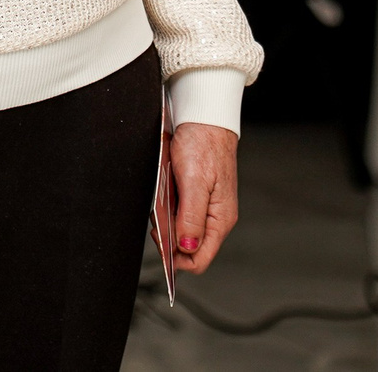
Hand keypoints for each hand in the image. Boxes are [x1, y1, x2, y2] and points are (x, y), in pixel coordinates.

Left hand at [167, 122, 239, 273]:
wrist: (204, 118)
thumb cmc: (204, 144)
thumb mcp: (194, 182)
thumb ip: (192, 217)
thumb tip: (187, 247)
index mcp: (220, 219)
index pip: (200, 259)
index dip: (178, 259)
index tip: (160, 243)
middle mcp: (215, 218)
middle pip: (190, 248)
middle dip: (170, 240)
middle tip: (157, 222)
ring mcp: (206, 208)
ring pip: (183, 232)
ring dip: (168, 224)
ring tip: (160, 205)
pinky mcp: (197, 197)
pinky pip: (181, 215)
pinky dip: (169, 211)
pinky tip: (164, 197)